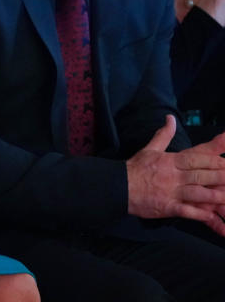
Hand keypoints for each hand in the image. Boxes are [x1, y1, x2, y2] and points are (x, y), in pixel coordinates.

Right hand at [126, 115, 224, 235]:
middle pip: (200, 174)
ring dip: (213, 195)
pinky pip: (186, 211)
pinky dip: (199, 213)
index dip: (212, 159)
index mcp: (169, 161)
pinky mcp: (167, 207)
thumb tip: (170, 118)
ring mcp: (170, 192)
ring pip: (196, 193)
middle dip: (218, 175)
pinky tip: (211, 214)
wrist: (118, 187)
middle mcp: (172, 176)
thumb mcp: (150, 149)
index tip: (224, 159)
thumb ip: (164, 135)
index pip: (195, 158)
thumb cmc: (136, 168)